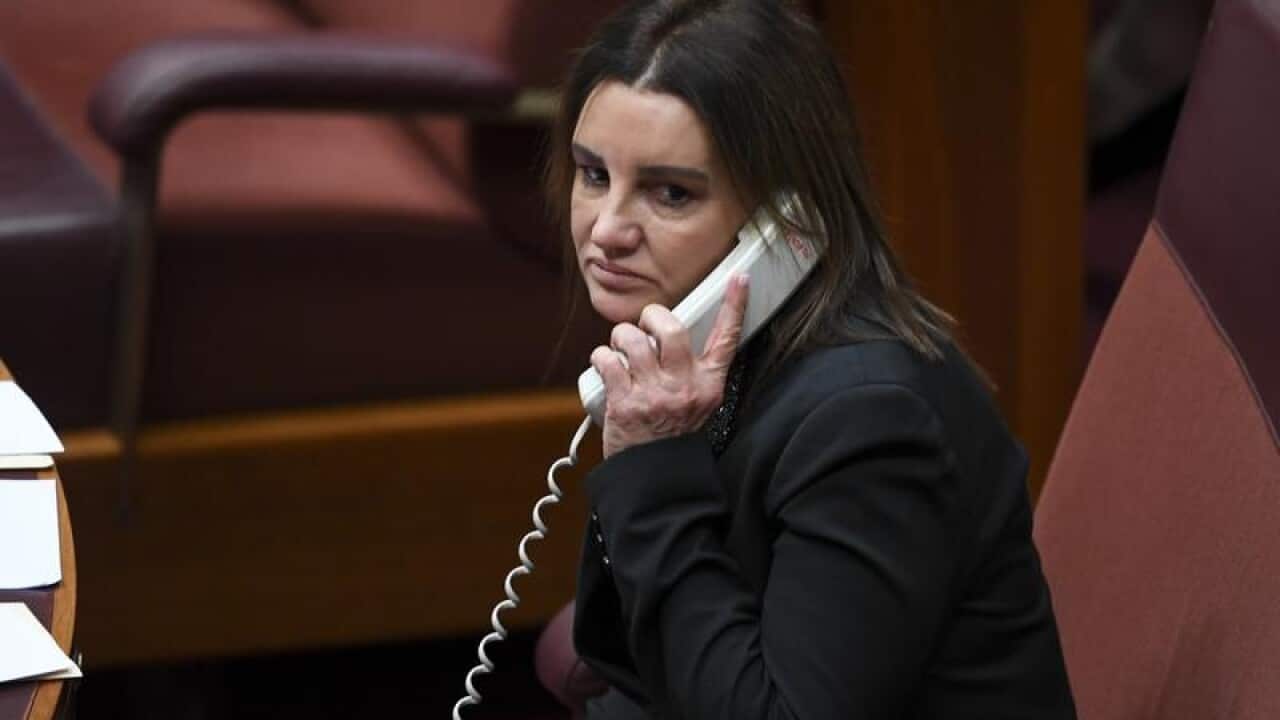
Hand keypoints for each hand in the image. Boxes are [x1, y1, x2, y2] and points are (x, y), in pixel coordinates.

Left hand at [590, 274, 749, 457]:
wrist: (654, 476)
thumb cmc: (672, 434)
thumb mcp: (697, 403)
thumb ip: (692, 370)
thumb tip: (670, 333)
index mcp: (708, 385)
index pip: (726, 339)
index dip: (735, 305)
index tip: (740, 278)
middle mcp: (684, 387)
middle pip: (671, 329)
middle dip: (651, 316)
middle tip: (644, 324)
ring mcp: (655, 395)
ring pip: (633, 340)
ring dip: (621, 336)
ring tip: (620, 347)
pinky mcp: (625, 403)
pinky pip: (607, 360)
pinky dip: (600, 357)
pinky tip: (605, 364)